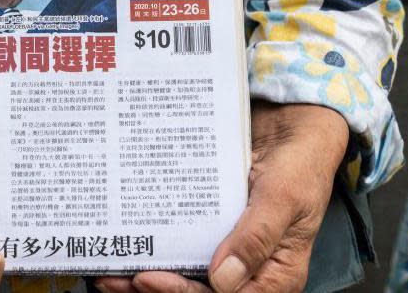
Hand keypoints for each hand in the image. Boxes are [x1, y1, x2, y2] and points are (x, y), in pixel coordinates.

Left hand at [95, 101, 348, 292]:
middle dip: (153, 289)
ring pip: (184, 276)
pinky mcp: (211, 232)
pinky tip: (126, 244)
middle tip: (113, 278)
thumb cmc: (299, 164)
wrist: (292, 130)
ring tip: (108, 271)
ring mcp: (228, 252)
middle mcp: (249, 269)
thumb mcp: (284, 197)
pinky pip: (181, 247)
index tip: (147, 278)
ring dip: (145, 277)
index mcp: (274, 274)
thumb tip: (223, 281)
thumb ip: (257, 238)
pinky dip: (154, 250)